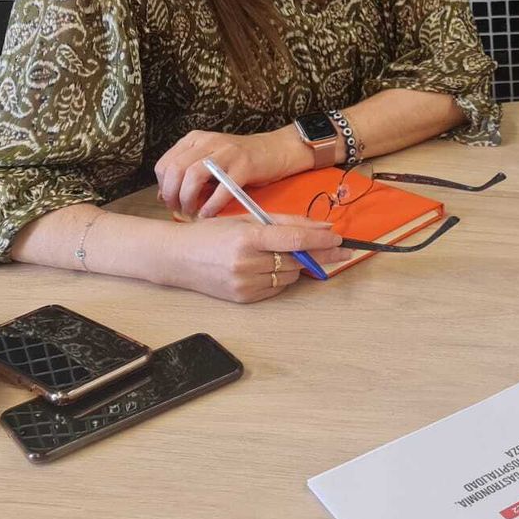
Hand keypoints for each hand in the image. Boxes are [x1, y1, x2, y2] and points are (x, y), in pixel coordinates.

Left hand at [155, 128, 306, 217]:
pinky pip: (221, 188)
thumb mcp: (209, 160)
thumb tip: (163, 195)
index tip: (169, 201)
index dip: (163, 186)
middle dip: (172, 195)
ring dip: (189, 199)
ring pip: (193, 176)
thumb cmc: (240, 160)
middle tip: (178, 210)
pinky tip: (209, 213)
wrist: (276, 150)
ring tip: (192, 212)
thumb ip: (187, 173)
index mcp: (195, 139)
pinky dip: (212, 204)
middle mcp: (208, 141)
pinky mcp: (244, 165)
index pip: (165, 163)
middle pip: (176, 169)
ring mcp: (226, 152)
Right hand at [165, 216, 349, 303]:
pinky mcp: (243, 298)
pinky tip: (269, 267)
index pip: (296, 239)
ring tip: (283, 254)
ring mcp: (244, 283)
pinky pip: (277, 288)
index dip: (322, 240)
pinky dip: (281, 278)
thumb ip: (286, 222)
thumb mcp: (247, 219)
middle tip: (338, 249)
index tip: (341, 240)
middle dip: (319, 254)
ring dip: (297, 266)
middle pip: (298, 260)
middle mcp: (246, 262)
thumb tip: (323, 226)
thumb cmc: (213, 233)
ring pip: (291, 276)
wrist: (176, 258)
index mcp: (248, 237)